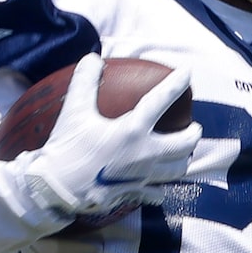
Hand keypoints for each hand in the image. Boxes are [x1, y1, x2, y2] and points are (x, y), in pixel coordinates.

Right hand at [10, 54, 199, 224]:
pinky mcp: (133, 194)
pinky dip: (160, 189)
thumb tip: (93, 58)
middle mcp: (144, 154)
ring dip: (183, 160)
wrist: (57, 190)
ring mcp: (142, 177)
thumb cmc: (67, 148)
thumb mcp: (74, 111)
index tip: (188, 73)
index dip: (176, 84)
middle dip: (193, 133)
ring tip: (183, 154)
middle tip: (194, 127)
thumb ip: (84, 81)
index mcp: (132, 130)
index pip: (161, 101)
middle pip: (183, 144)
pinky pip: (156, 193)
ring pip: (176, 170)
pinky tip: (160, 188)